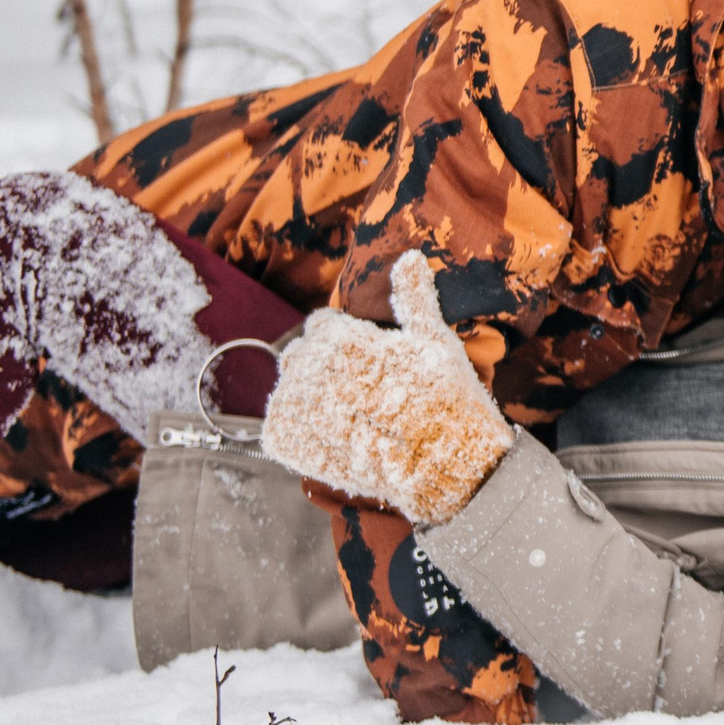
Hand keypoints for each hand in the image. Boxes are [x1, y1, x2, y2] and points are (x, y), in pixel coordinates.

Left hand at [259, 251, 514, 524]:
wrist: (445, 467)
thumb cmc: (446, 400)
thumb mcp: (435, 340)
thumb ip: (414, 297)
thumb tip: (411, 256)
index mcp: (340, 338)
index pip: (321, 325)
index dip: (345, 341)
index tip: (368, 361)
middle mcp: (310, 369)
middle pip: (300, 355)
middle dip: (324, 367)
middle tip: (361, 391)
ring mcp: (297, 408)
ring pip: (288, 389)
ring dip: (310, 398)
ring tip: (349, 417)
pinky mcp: (289, 443)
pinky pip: (276, 426)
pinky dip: (297, 430)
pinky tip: (331, 436)